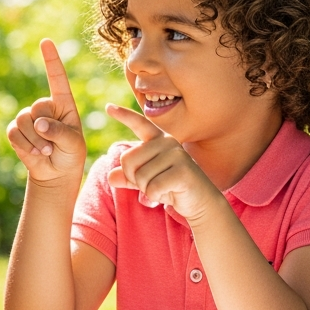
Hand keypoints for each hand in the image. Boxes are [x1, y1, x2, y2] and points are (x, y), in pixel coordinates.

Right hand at [6, 39, 85, 186]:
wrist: (56, 173)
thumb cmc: (70, 154)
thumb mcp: (73, 144)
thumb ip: (60, 132)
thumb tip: (39, 124)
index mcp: (64, 103)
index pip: (57, 78)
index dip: (51, 60)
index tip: (46, 41)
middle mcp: (45, 106)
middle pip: (37, 107)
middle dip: (45, 130)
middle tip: (54, 146)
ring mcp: (29, 117)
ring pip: (24, 121)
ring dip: (35, 142)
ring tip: (46, 151)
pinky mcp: (16, 130)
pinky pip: (14, 132)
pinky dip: (24, 146)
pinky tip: (35, 154)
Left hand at [105, 103, 218, 221]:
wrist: (201, 202)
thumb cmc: (172, 188)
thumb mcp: (147, 181)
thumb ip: (128, 177)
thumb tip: (111, 177)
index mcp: (159, 140)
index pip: (140, 124)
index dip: (124, 116)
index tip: (108, 107)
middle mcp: (168, 142)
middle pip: (127, 160)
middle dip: (134, 179)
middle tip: (153, 184)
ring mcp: (177, 155)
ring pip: (140, 177)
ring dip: (147, 190)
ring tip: (164, 188)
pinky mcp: (182, 171)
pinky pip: (152, 188)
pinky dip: (156, 196)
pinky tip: (170, 194)